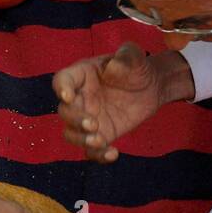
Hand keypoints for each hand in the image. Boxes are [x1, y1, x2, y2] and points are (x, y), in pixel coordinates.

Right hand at [53, 41, 165, 161]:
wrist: (150, 87)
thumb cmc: (136, 67)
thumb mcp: (134, 57)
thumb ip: (126, 57)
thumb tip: (114, 66)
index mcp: (81, 75)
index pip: (62, 80)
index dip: (61, 88)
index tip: (67, 96)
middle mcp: (79, 98)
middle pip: (64, 111)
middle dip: (75, 120)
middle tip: (93, 124)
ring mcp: (87, 118)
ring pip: (71, 134)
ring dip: (81, 140)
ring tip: (100, 141)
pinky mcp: (101, 134)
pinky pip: (91, 150)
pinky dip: (98, 156)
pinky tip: (113, 153)